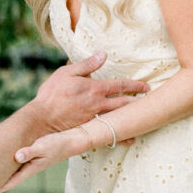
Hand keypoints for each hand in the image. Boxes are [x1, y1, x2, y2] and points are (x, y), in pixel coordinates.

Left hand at [12, 122, 100, 175]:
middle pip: (8, 177)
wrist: (71, 140)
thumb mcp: (43, 147)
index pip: (11, 182)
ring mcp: (30, 161)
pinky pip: (15, 157)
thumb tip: (17, 157)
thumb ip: (30, 152)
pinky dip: (5, 157)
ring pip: (10, 167)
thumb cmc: (57, 144)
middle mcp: (28, 167)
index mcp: (29, 169)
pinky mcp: (31, 153)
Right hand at [32, 53, 146, 134]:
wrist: (41, 119)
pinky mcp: (89, 130)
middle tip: (150, 101)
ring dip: (132, 118)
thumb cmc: (51, 93)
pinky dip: (119, 136)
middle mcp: (98, 105)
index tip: (146, 86)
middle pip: (124, 103)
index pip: (120, 85)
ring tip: (144, 118)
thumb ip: (87, 64)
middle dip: (138, 101)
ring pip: (118, 118)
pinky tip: (128, 139)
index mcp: (94, 88)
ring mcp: (95, 119)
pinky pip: (108, 132)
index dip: (134, 85)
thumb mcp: (67, 72)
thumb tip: (103, 54)